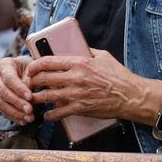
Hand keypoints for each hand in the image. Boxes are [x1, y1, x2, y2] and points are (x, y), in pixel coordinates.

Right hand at [0, 56, 34, 124]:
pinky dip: (13, 117)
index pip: (9, 78)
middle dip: (17, 103)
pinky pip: (1, 111)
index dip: (19, 89)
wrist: (20, 73)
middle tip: (30, 110)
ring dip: (15, 112)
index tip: (30, 97)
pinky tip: (23, 121)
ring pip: (1, 103)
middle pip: (3, 92)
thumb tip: (28, 96)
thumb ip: (30, 80)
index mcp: (3, 65)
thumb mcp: (31, 69)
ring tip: (29, 118)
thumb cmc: (27, 69)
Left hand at [24, 48, 160, 122]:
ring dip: (37, 98)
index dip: (34, 65)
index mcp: (79, 62)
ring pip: (47, 96)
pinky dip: (50, 115)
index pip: (48, 62)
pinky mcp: (80, 109)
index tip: (30, 69)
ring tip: (34, 98)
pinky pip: (58, 113)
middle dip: (32, 82)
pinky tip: (48, 114)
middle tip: (30, 84)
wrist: (131, 96)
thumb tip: (76, 46)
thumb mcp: (103, 57)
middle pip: (43, 78)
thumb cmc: (119, 76)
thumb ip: (87, 51)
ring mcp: (76, 94)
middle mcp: (75, 77)